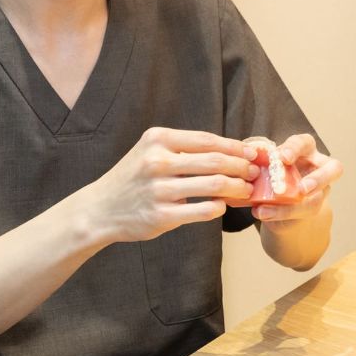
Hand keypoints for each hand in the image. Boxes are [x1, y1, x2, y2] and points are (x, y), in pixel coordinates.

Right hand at [72, 128, 258, 247]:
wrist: (100, 209)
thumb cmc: (133, 178)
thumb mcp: (150, 151)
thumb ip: (183, 148)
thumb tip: (229, 149)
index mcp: (157, 140)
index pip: (207, 140)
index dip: (235, 147)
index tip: (252, 153)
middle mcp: (157, 162)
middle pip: (215, 161)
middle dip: (241, 167)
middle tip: (254, 173)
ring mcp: (159, 190)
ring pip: (213, 186)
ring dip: (237, 188)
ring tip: (246, 190)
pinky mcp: (161, 216)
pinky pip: (202, 211)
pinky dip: (218, 208)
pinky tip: (223, 206)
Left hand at [242, 133, 341, 226]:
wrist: (275, 199)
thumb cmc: (271, 173)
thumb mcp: (266, 165)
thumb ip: (262, 164)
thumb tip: (246, 161)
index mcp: (305, 149)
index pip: (304, 143)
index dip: (295, 149)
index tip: (281, 157)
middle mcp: (319, 166)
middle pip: (334, 169)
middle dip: (319, 179)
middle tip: (302, 189)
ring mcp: (320, 188)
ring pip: (318, 197)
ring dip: (295, 205)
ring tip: (268, 209)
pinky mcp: (312, 207)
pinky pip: (302, 211)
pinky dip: (280, 213)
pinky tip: (263, 213)